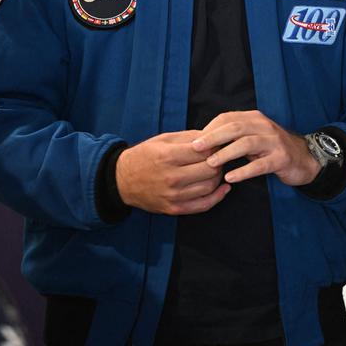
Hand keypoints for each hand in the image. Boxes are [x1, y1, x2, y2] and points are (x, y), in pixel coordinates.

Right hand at [115, 130, 230, 214]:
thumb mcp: (163, 139)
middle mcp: (171, 177)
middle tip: (221, 155)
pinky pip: (203, 205)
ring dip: (218, 177)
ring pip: (209, 186)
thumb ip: (188, 137)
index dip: (215, 146)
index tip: (219, 143)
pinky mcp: (174, 209)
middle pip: (209, 169)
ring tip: (218, 169)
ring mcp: (173, 195)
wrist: (122, 181)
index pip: (203, 151)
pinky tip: (223, 188)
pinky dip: (217, 197)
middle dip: (219, 160)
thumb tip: (212, 136)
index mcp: (168, 156)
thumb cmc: (144, 156)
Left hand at [191, 110, 320, 186]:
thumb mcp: (252, 137)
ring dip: (226, 153)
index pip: (227, 118)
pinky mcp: (281, 159)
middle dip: (213, 137)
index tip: (194, 141)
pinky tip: (231, 178)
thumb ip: (233, 136)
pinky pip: (260, 165)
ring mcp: (274, 142)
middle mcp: (264, 126)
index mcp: (254, 118)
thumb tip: (204, 141)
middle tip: (196, 148)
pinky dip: (243, 171)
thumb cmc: (270, 149)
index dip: (210, 129)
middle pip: (234, 127)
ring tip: (210, 164)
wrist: (304, 159)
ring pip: (246, 144)